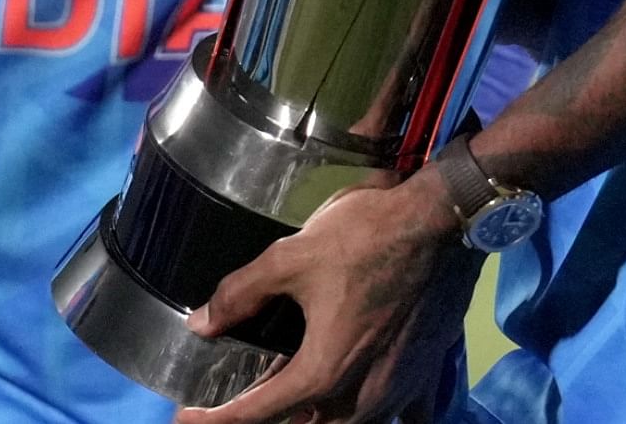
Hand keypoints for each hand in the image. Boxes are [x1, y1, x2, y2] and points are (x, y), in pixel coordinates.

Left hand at [181, 175, 476, 423]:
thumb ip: (241, 294)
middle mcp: (360, 397)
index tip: (185, 419)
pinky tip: (368, 407)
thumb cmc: (365, 236)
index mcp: (322, 372)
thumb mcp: (291, 257)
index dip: (215, 420)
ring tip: (296, 406)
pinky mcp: (426, 377)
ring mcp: (397, 393)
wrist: (440, 222)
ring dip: (318, 422)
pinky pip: (404, 417)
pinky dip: (381, 417)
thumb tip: (201, 323)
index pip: (257, 414)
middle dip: (269, 422)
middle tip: (239, 408)